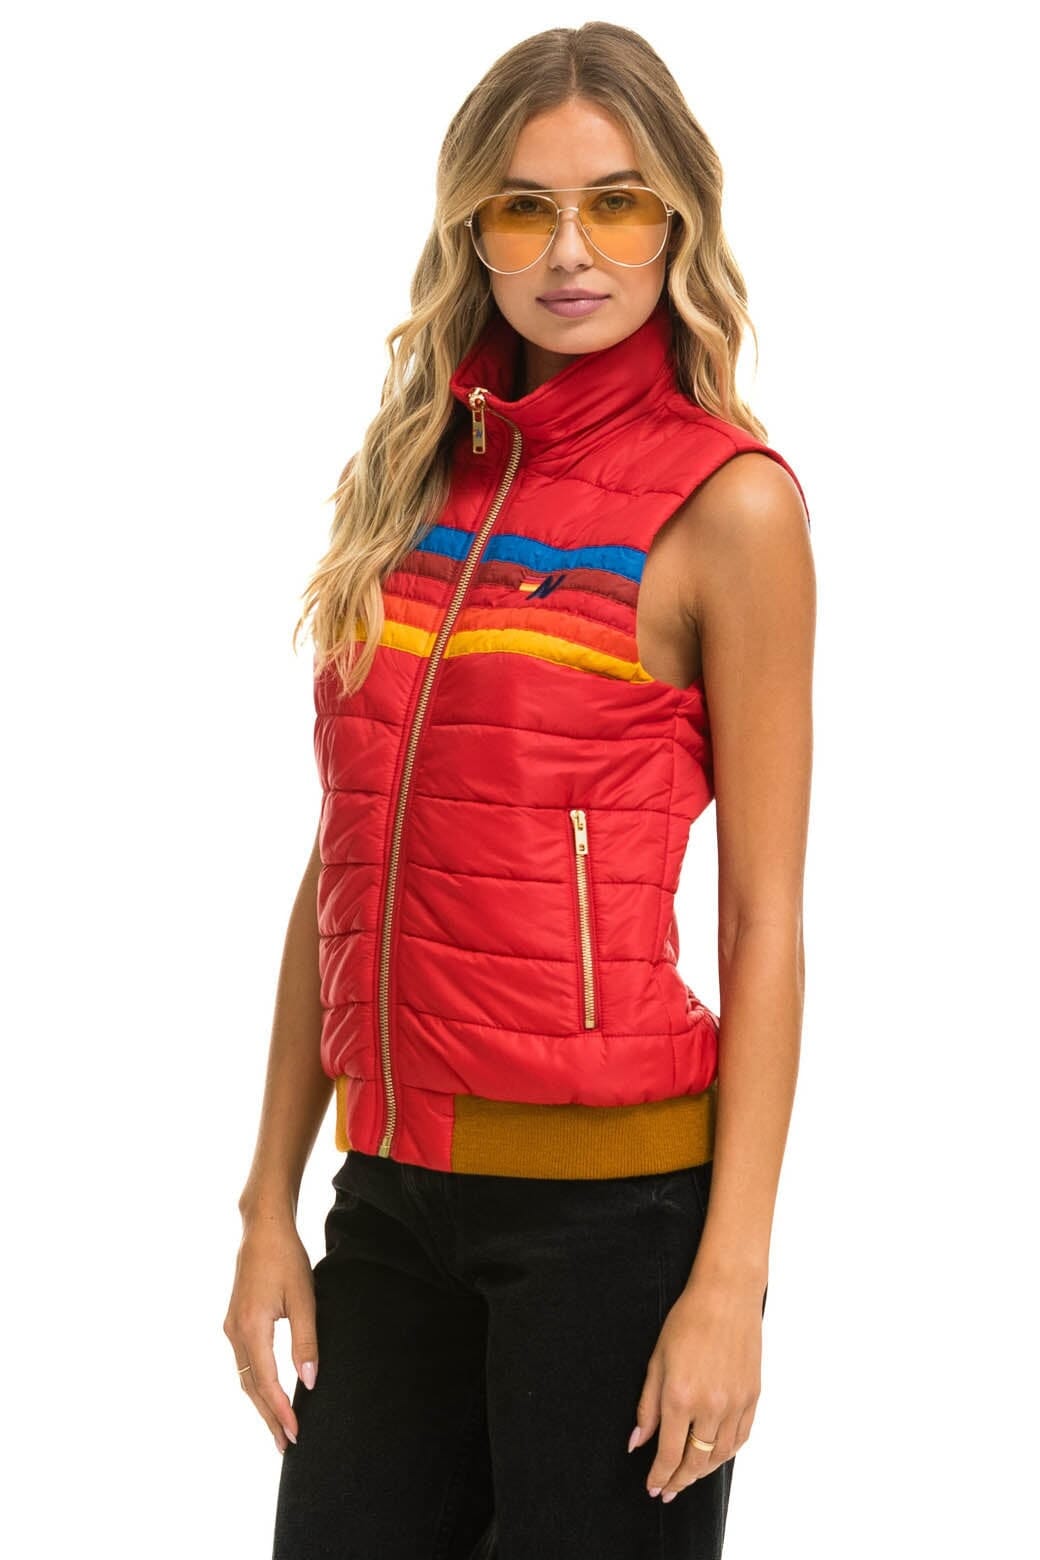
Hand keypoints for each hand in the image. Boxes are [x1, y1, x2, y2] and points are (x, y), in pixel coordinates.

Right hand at [223, 1219, 318, 1452]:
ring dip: (261, 1403)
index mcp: (251, 1328)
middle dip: (268, 1417)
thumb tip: (309, 1381)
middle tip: (286, 1445)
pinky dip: (255, 1383)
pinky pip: (244, 1362)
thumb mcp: (304, 1298)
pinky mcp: (235, 1321)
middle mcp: (235, 1332)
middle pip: (250, 1387)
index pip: (266, 1383)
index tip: (295, 1434)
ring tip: (279, 1426)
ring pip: (244, 1377)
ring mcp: (231, 1327)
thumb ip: (306, 1341)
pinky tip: (268, 1392)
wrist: (263, 1228)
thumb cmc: (286, 1258)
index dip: (280, 1411)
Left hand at [628, 1270, 762, 1500]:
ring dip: (703, 1471)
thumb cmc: (687, 1322)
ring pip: (719, 1455)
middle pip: (695, 1461)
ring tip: (689, 1475)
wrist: (726, 1296)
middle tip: (668, 1490)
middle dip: (679, 1480)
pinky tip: (715, 1455)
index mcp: (680, 1397)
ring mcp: (735, 1404)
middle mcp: (710, 1406)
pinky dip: (726, 1453)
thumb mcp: (656, 1361)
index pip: (669, 1454)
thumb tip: (636, 1443)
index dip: (659, 1476)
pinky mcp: (752, 1397)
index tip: (653, 1487)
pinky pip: (740, 1438)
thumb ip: (646, 1407)